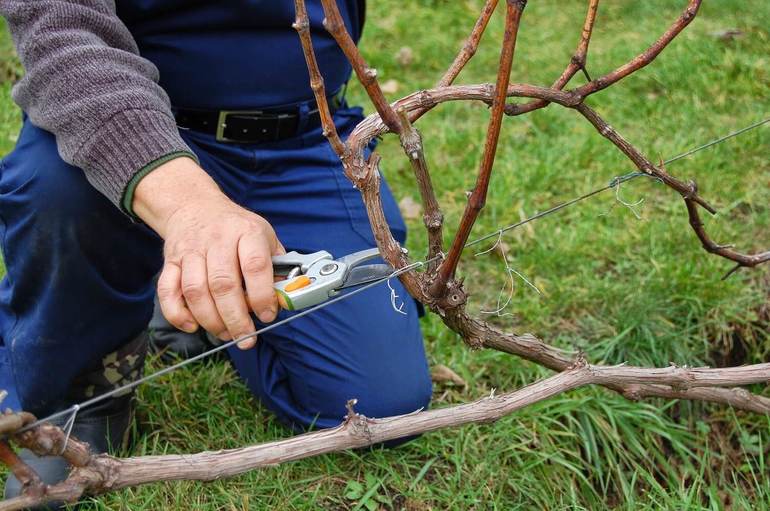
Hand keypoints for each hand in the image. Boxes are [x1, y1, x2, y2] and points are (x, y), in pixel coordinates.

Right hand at [133, 157, 283, 348]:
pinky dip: (177, 313)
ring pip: (195, 291)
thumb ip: (276, 266)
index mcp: (246, 232)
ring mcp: (191, 251)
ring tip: (226, 334)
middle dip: (235, 318)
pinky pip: (167, 291)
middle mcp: (217, 240)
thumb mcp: (264, 236)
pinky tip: (193, 325)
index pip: (255, 265)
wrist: (195, 206)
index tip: (267, 316)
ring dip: (210, 320)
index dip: (262, 295)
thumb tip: (286, 299)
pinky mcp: (171, 261)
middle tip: (246, 338)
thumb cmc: (236, 228)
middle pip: (223, 284)